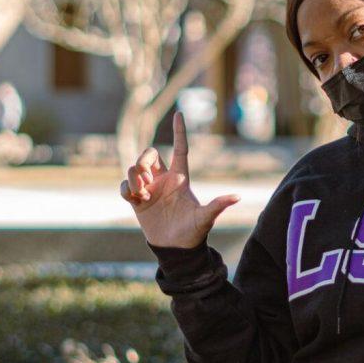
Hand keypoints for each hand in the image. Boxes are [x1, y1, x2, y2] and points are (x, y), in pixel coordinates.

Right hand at [119, 110, 239, 247]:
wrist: (176, 249)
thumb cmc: (194, 232)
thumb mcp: (206, 218)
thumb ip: (218, 206)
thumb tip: (238, 197)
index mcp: (180, 178)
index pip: (179, 149)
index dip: (179, 132)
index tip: (180, 114)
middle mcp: (164, 180)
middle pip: (149, 154)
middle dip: (142, 160)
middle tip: (145, 178)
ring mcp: (149, 190)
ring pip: (134, 169)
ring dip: (134, 177)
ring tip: (142, 194)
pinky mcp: (137, 201)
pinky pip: (125, 186)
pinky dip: (126, 189)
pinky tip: (135, 200)